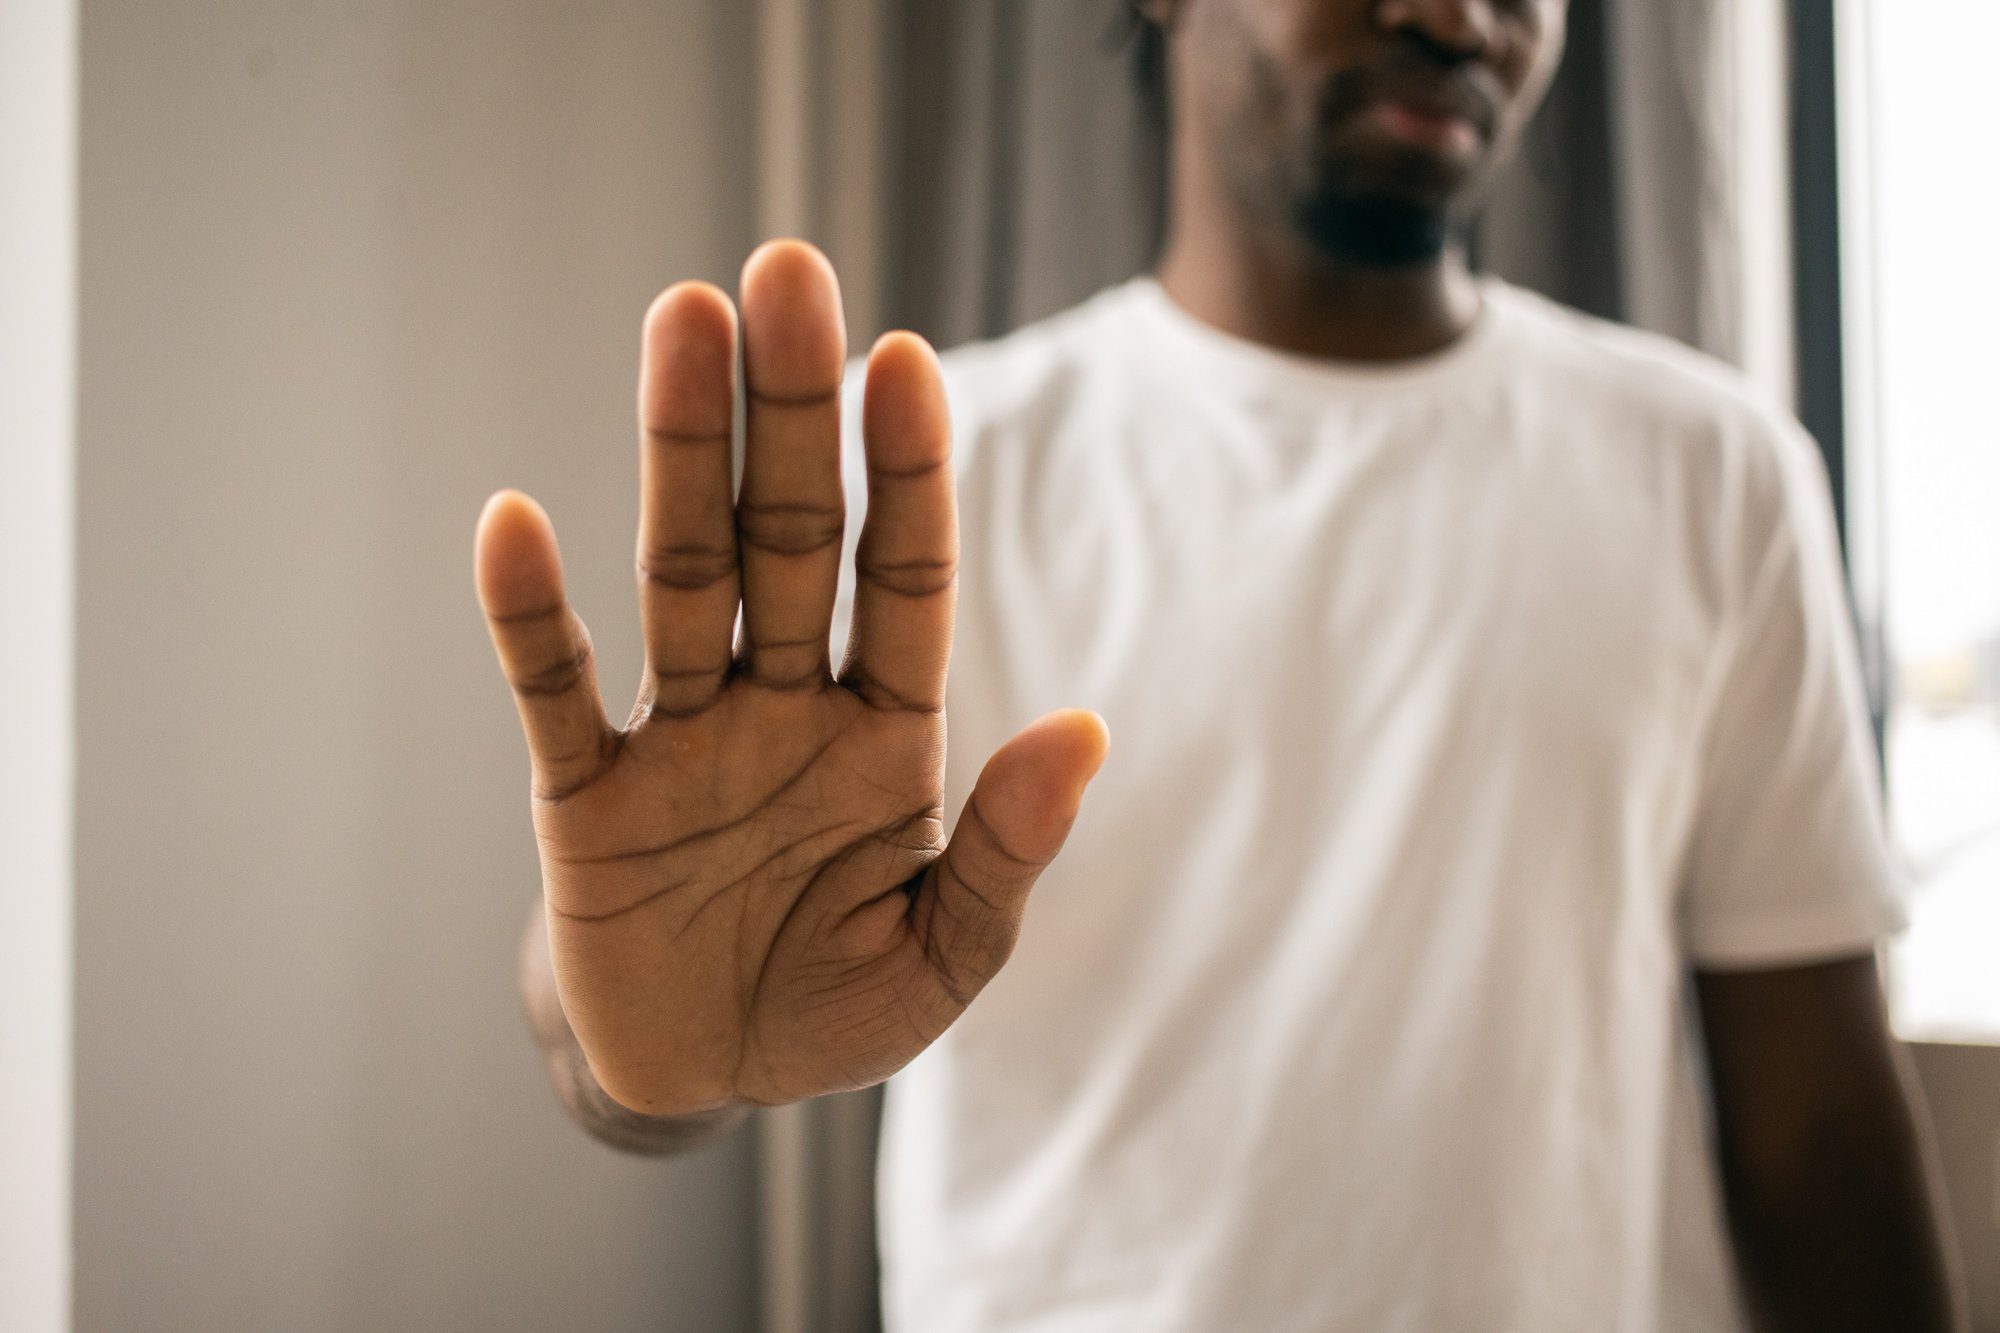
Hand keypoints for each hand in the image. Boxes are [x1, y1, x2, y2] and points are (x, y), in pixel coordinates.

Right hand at [474, 241, 1107, 1115]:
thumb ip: (1006, 851)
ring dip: (677, 454)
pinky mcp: (585, 798)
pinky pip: (553, 696)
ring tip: (681, 322)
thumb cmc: (833, 1001)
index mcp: (884, 732)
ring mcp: (680, 738)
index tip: (904, 359)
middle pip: (786, 536)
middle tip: (786, 269)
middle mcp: (781, 704)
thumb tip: (1085, 730)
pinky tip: (511, 522)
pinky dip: (529, 619)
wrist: (704, 1074)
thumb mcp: (942, 954)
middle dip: (790, 412)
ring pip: (680, 576)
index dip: (903, 474)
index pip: (900, 579)